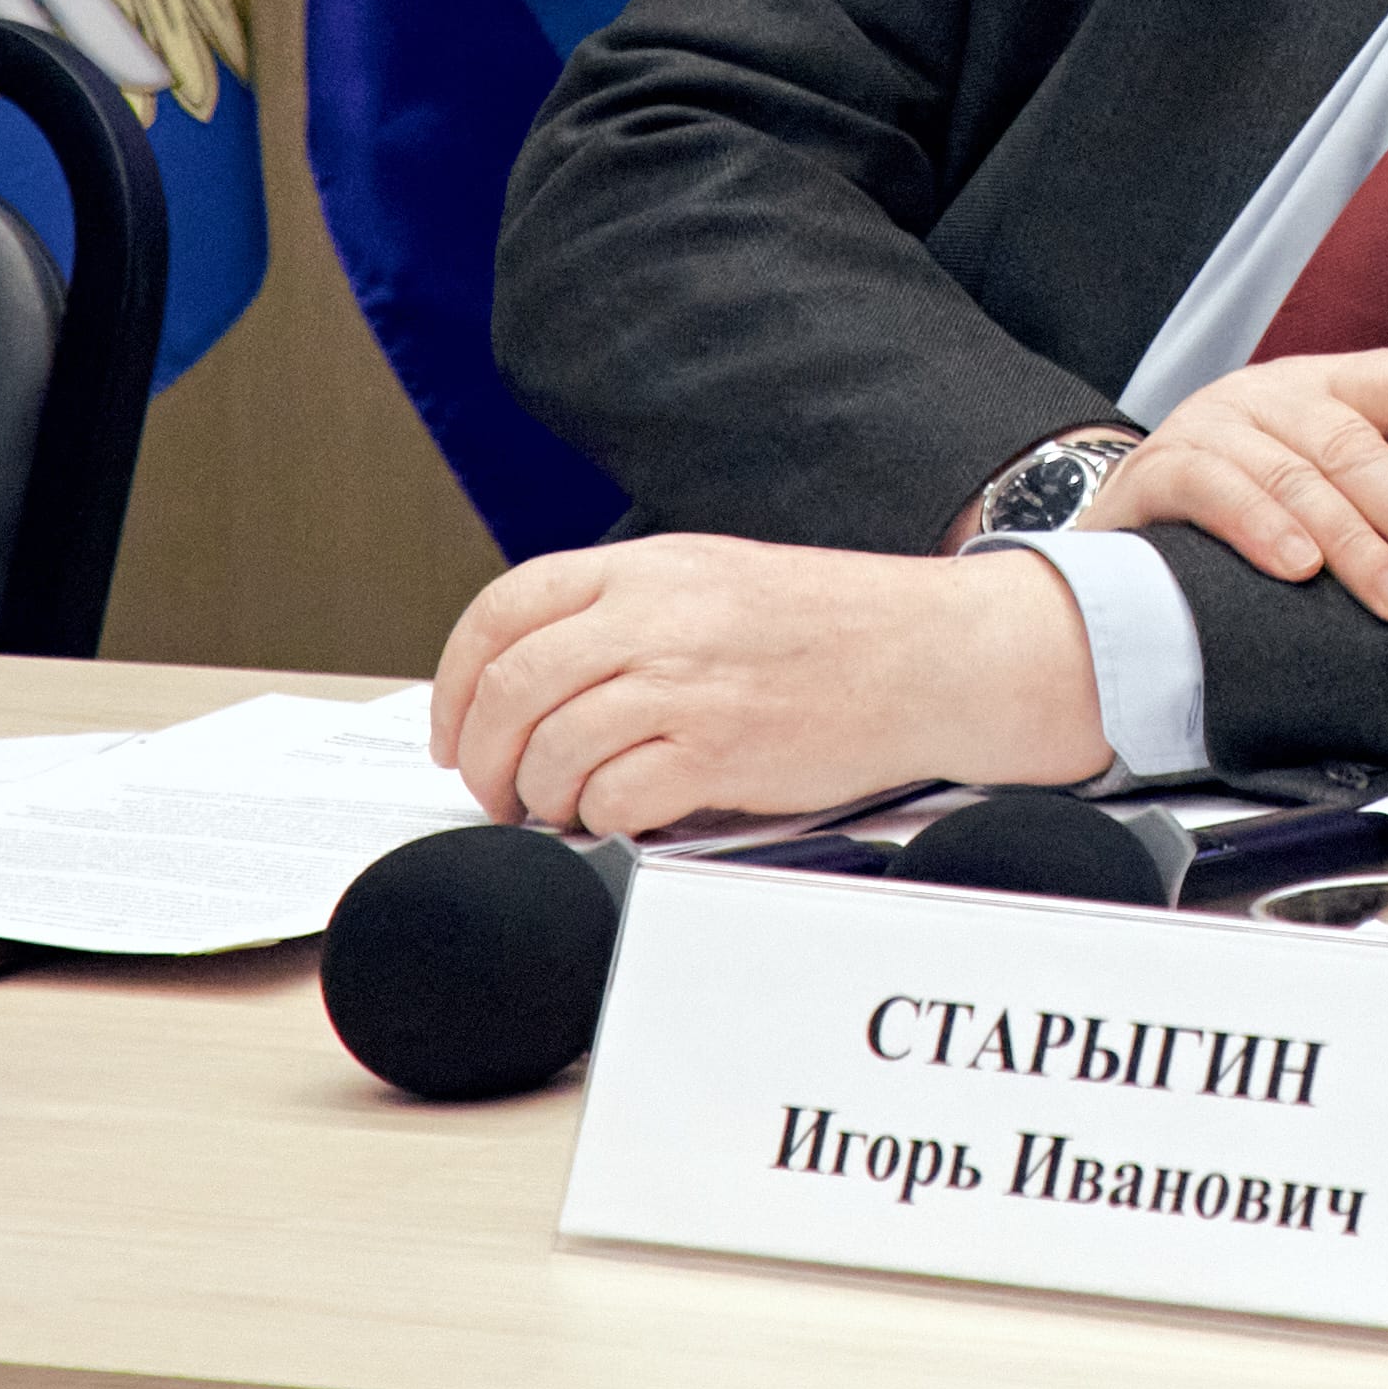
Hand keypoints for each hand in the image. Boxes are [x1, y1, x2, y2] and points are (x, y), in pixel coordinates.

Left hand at [429, 535, 1107, 834]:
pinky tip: (624, 815)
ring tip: (566, 807)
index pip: (505, 610)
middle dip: (485, 755)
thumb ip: (625, 608)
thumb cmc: (832, 627)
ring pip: (552, 752)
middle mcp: (658, 619)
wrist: (933, 655)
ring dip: (542, 796)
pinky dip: (602, 820)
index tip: (454, 730)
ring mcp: (688, 686)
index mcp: (649, 568)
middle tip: (497, 789)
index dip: (457, 680)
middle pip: (512, 689)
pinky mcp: (722, 754)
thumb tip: (528, 675)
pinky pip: (614, 801)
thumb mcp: (716, 579)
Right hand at [1073, 350, 1387, 622]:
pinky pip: (1214, 490)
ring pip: (1296, 474)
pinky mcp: (1161, 468)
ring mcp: (1215, 423)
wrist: (1142, 508)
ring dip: (1354, 544)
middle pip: (1358, 444)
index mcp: (1336, 383)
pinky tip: (1299, 571)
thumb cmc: (1267, 486)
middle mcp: (1277, 391)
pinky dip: (1260, 528)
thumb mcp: (1355, 456)